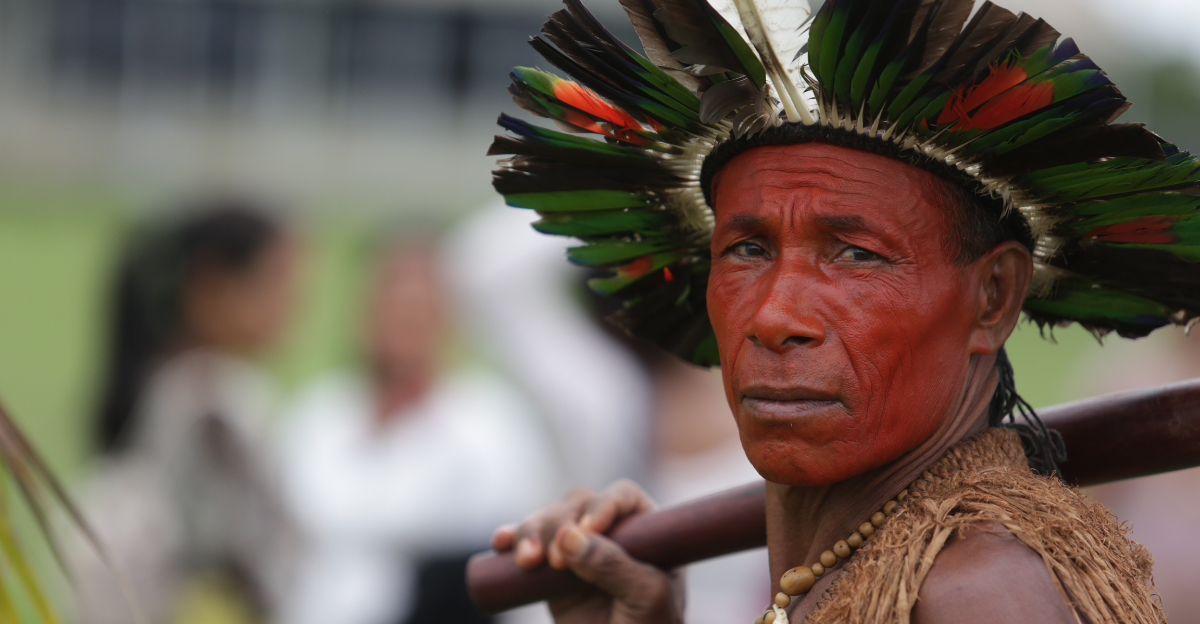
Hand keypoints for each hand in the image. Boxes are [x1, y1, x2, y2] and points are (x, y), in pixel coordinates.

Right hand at [491, 479, 683, 623]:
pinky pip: (527, 543)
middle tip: (554, 559)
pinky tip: (501, 543)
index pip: (622, 497)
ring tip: (528, 561)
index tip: (589, 528)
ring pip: (548, 519)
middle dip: (559, 523)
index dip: (603, 505)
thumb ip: (612, 566)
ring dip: (532, 532)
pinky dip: (511, 539)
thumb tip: (569, 536)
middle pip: (578, 502)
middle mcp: (610, 531)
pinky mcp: (549, 568)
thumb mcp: (645, 597)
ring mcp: (578, 548)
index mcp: (646, 530)